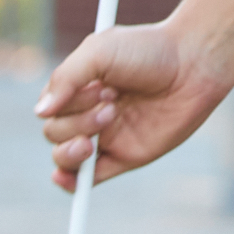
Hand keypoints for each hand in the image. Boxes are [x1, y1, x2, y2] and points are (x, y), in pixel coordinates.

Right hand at [36, 20, 230, 192]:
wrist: (193, 63)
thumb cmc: (149, 50)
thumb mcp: (100, 51)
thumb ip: (66, 78)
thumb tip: (40, 113)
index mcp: (79, 88)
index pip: (49, 110)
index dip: (65, 103)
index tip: (97, 85)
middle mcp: (88, 113)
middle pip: (55, 133)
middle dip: (78, 120)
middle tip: (113, 101)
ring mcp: (106, 136)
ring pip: (66, 157)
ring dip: (74, 148)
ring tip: (108, 121)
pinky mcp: (125, 156)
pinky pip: (89, 178)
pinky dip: (72, 182)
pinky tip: (67, 178)